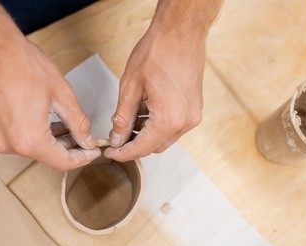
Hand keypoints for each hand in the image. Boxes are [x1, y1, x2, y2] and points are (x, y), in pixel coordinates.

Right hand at [0, 38, 100, 170]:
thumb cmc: (24, 66)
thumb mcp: (63, 95)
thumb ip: (78, 124)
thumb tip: (87, 140)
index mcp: (29, 140)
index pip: (62, 162)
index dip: (82, 158)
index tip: (93, 151)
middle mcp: (10, 145)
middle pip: (48, 157)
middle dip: (70, 148)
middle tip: (85, 137)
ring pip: (34, 149)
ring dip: (54, 141)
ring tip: (69, 127)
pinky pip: (20, 140)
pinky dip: (38, 135)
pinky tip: (50, 122)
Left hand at [104, 24, 205, 160]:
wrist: (181, 32)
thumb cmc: (158, 52)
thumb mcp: (130, 86)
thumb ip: (123, 118)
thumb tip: (117, 138)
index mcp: (169, 119)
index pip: (142, 148)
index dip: (123, 153)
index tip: (110, 152)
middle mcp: (185, 122)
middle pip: (154, 146)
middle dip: (134, 143)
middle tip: (116, 135)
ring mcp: (192, 115)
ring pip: (164, 137)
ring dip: (146, 133)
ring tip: (129, 117)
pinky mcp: (194, 108)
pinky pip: (174, 126)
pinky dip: (158, 124)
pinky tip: (145, 110)